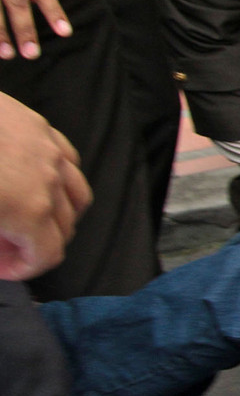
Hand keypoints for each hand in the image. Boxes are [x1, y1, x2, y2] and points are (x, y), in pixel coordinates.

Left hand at [0, 93, 92, 280]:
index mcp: (29, 211)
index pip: (49, 254)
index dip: (26, 269)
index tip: (3, 268)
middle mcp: (50, 182)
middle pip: (65, 227)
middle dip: (37, 244)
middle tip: (5, 246)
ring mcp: (48, 151)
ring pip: (76, 193)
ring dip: (59, 212)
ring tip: (32, 216)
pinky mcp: (39, 126)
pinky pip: (67, 159)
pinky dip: (60, 177)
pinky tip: (37, 179)